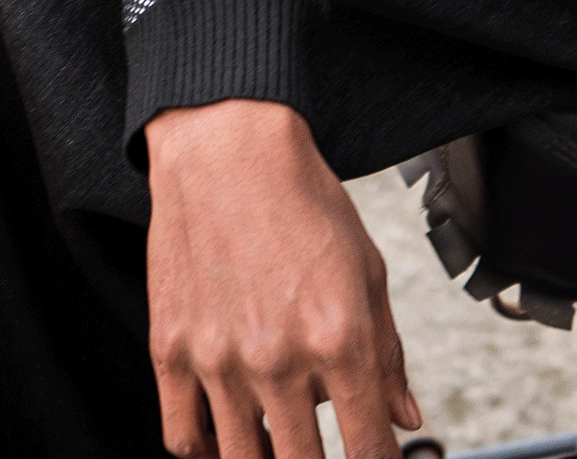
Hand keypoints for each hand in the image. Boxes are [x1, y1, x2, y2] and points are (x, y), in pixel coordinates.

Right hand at [145, 100, 420, 458]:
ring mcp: (219, 359)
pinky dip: (208, 452)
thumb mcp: (367, 269)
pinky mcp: (172, 350)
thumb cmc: (301, 199)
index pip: (367, 447)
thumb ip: (388, 352)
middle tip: (327, 451)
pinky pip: (184, 437)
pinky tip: (228, 440)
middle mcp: (278, 357)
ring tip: (282, 444)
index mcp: (338, 336)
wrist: (228, 148)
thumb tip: (404, 417)